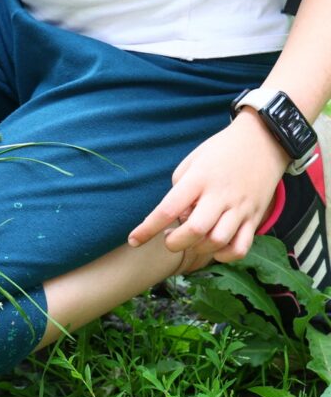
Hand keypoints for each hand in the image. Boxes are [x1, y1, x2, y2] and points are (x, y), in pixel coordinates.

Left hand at [128, 110, 288, 272]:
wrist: (263, 141)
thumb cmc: (220, 151)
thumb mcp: (191, 163)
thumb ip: (179, 191)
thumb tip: (175, 219)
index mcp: (199, 179)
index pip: (168, 209)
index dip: (148, 229)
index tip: (133, 240)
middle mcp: (220, 195)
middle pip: (195, 230)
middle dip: (175, 243)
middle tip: (169, 238)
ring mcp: (240, 208)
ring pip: (218, 241)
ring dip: (198, 248)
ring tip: (191, 240)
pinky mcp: (256, 217)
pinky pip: (241, 248)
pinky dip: (225, 255)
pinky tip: (214, 248)